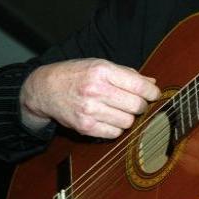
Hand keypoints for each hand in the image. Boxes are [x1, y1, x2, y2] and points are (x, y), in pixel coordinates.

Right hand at [20, 58, 160, 138]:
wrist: (45, 89)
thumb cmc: (76, 75)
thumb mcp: (100, 65)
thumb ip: (127, 74)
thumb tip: (151, 84)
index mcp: (102, 71)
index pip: (139, 86)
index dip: (152, 93)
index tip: (154, 95)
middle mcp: (95, 90)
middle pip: (136, 106)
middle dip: (141, 105)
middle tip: (135, 103)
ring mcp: (89, 110)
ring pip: (128, 121)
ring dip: (127, 117)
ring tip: (117, 109)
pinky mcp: (84, 127)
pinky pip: (114, 133)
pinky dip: (116, 127)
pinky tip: (108, 118)